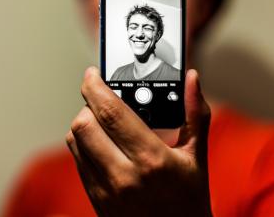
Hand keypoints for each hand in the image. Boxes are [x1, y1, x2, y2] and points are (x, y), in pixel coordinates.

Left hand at [66, 67, 212, 216]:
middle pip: (83, 124)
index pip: (111, 113)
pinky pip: (78, 161)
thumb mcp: (198, 156)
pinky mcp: (97, 199)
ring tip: (103, 121)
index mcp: (151, 159)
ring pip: (75, 141)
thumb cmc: (190, 199)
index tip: (93, 73)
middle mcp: (123, 175)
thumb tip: (191, 78)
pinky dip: (83, 144)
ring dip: (84, 123)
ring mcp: (106, 190)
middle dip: (88, 104)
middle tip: (101, 98)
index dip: (96, 87)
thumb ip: (195, 113)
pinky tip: (103, 143)